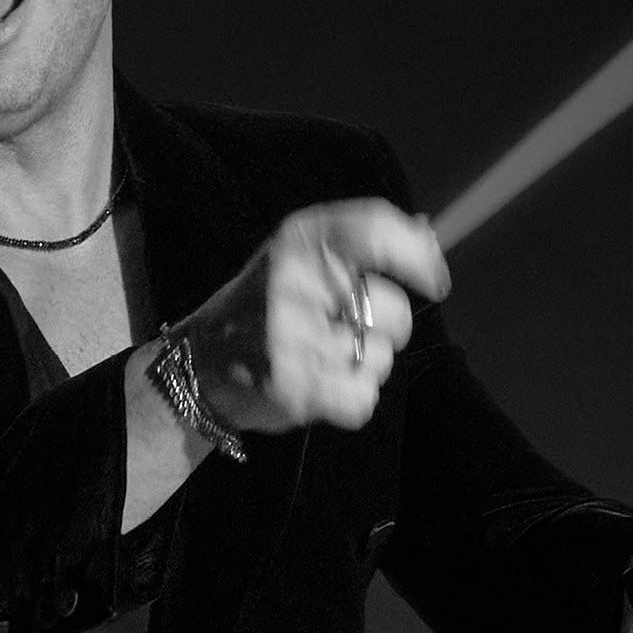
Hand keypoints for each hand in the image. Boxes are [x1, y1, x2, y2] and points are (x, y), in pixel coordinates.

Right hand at [185, 199, 450, 434]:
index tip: (436, 282)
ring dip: (363, 367)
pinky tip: (319, 388)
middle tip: (346, 332)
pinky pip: (363, 399)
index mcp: (298, 242)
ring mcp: (290, 335)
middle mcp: (293, 281)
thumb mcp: (298, 259)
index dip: (417, 256)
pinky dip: (350, 401)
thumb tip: (427, 232)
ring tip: (321, 360)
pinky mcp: (291, 385)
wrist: (197, 365)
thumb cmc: (261, 307)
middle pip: (394, 311)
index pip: (375, 231)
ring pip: (382, 360)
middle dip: (385, 329)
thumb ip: (359, 243)